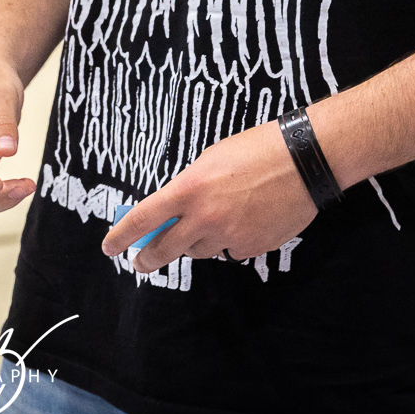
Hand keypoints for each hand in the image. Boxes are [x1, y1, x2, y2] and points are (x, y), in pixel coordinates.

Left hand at [102, 121, 316, 274]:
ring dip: (196, 242)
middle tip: (140, 263)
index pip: (144, 219)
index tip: (110, 247)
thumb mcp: (210, 160)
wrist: (305, 161)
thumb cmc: (256, 150)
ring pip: (200, 251)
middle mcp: (205, 218)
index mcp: (188, 189)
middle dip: (148, 259)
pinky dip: (230, 242)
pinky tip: (245, 220)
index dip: (122, 236)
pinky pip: (230, 251)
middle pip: (165, 249)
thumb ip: (189, 187)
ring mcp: (229, 237)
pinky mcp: (252, 248)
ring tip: (214, 219)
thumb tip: (175, 210)